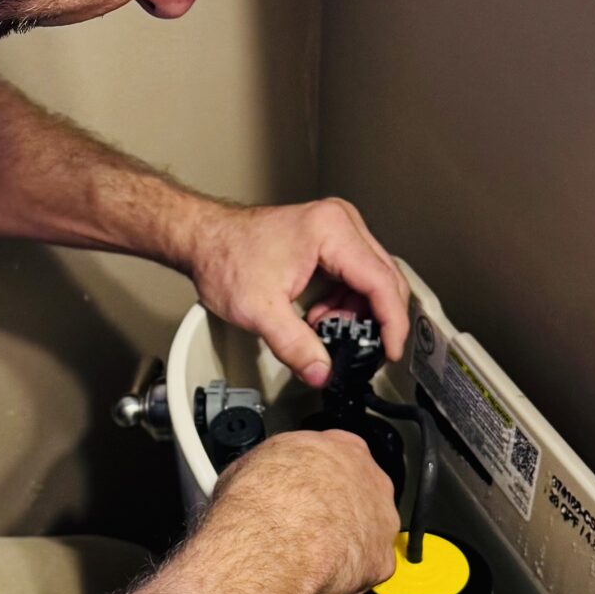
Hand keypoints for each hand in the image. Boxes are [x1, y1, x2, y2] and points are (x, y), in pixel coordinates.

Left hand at [185, 196, 408, 386]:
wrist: (203, 239)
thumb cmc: (224, 257)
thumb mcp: (260, 311)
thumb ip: (294, 346)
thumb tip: (321, 371)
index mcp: (331, 231)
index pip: (381, 281)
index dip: (391, 322)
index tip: (390, 350)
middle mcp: (340, 222)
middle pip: (384, 277)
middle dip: (375, 319)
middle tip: (364, 350)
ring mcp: (337, 227)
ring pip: (373, 277)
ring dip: (357, 311)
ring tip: (325, 329)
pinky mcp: (330, 237)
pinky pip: (356, 273)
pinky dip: (346, 300)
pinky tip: (321, 316)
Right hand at [210, 428, 401, 593]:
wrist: (270, 539)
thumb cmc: (261, 500)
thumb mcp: (254, 463)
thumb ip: (277, 471)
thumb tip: (260, 481)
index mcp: (342, 448)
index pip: (339, 461)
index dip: (320, 481)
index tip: (305, 493)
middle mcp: (370, 480)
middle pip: (360, 496)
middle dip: (338, 513)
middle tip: (306, 529)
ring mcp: (381, 520)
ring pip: (368, 535)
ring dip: (345, 546)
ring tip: (309, 557)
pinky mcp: (381, 559)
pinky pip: (366, 572)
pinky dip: (347, 579)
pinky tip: (321, 580)